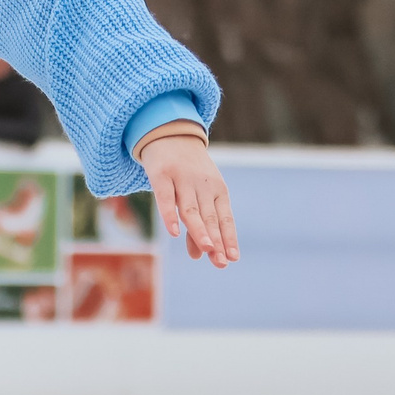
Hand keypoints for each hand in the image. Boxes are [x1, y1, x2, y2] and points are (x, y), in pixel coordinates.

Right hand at [138, 128, 239, 266]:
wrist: (169, 132)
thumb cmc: (186, 171)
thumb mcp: (196, 194)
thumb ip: (197, 224)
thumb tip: (198, 255)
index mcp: (217, 190)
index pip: (225, 218)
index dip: (228, 238)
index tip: (233, 258)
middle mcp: (202, 185)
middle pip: (210, 217)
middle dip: (216, 240)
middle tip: (221, 262)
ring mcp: (182, 179)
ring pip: (191, 209)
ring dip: (200, 231)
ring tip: (207, 250)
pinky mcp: (161, 174)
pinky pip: (166, 198)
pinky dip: (170, 216)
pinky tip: (174, 233)